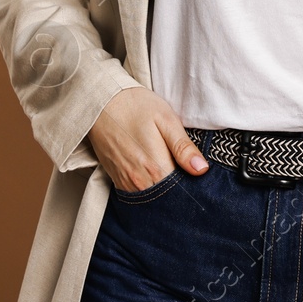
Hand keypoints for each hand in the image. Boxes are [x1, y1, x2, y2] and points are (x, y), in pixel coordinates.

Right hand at [87, 86, 208, 193]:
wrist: (101, 102)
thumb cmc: (136, 106)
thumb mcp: (165, 119)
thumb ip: (183, 147)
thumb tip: (202, 169)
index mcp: (156, 168)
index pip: (182, 191)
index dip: (194, 185)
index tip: (198, 176)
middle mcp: (140, 182)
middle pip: (167, 198)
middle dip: (178, 190)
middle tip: (184, 171)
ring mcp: (126, 183)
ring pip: (152, 199)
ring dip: (163, 190)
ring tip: (168, 169)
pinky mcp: (117, 180)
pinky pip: (137, 194)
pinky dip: (148, 188)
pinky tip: (153, 173)